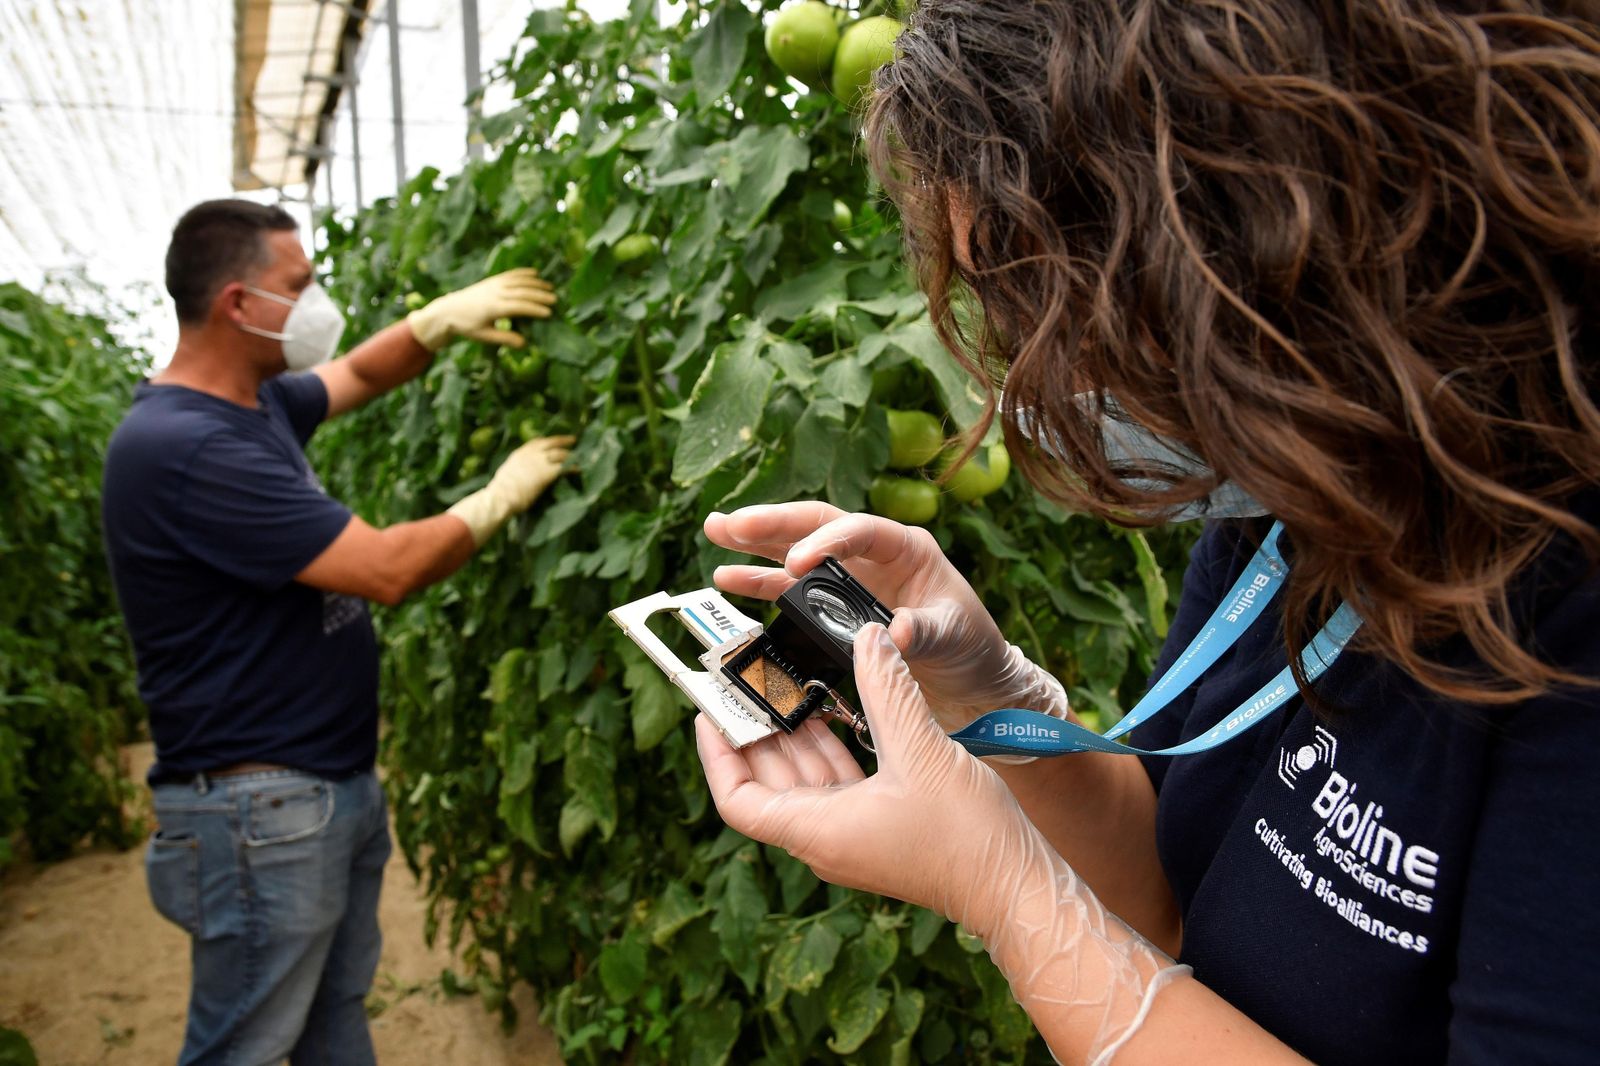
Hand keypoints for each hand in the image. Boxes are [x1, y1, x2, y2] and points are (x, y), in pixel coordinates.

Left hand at [405, 269, 556, 351]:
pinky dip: (523, 273)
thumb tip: (524, 344)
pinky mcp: (492, 280)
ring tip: (550, 287)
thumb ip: (504, 339)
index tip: (549, 313)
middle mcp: (495, 293)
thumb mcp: (484, 336)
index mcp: (493, 308)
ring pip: (518, 281)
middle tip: (555, 299)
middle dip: (539, 295)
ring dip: (535, 283)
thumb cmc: (467, 326)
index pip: (518, 307)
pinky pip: (510, 274)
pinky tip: (535, 273)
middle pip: (521, 292)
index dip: (534, 309)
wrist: (448, 310)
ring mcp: (493, 284)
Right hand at [486, 434, 574, 509]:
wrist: (502, 497)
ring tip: (579, 457)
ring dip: (570, 455)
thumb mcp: (507, 473)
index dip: (546, 441)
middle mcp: (531, 454)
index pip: (535, 442)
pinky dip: (573, 467)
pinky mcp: (548, 473)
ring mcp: (540, 462)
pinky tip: (578, 470)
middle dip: (563, 440)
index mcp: (519, 454)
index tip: (551, 440)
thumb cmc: (500, 491)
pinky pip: (564, 467)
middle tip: (573, 439)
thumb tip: (518, 473)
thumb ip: (515, 469)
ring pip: (560, 454)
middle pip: (551, 443)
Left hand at [697, 624, 1187, 1063]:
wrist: (1016, 887)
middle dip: (757, 730)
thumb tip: (868, 637)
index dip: (716, 752)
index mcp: (816, 831)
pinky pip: (838, 783)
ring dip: (796, 735)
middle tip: (747, 680)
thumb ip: (887, 689)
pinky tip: (839, 710)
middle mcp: (824, 838)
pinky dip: (832, 747)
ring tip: (787, 684)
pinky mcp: (878, 829)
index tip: (709, 710)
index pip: (738, 797)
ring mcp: (851, 836)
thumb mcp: (921, 749)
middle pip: (767, 781)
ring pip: (805, 779)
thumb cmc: (967, 836)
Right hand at [703, 502, 1067, 729]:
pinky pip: (791, 589)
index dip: (826, 541)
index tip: (797, 562)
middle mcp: (872, 554)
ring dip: (755, 543)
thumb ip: (922, 631)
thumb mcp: (953, 635)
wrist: (969, 676)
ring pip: (795, 551)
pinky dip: (760, 582)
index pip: (859, 531)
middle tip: (730, 522)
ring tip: (716, 530)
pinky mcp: (835, 605)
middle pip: (815, 527)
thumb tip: (893, 632)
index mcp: (906, 547)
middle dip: (771, 524)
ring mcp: (850, 577)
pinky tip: (727, 576)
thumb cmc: (969, 644)